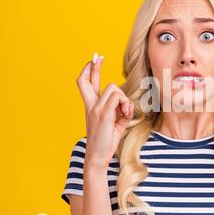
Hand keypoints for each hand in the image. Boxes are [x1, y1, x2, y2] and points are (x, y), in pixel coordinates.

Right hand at [76, 54, 133, 169]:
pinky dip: (126, 105)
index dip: (89, 70)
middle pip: (86, 81)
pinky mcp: (103, 114)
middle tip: (97, 56)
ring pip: (113, 89)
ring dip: (124, 99)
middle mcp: (91, 106)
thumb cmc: (106, 142)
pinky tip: (125, 115)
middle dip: (93, 67)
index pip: (86, 84)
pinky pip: (118, 99)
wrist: (97, 157)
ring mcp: (95, 109)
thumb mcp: (115, 123)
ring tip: (124, 113)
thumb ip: (121, 111)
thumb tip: (128, 103)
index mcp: (91, 106)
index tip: (93, 60)